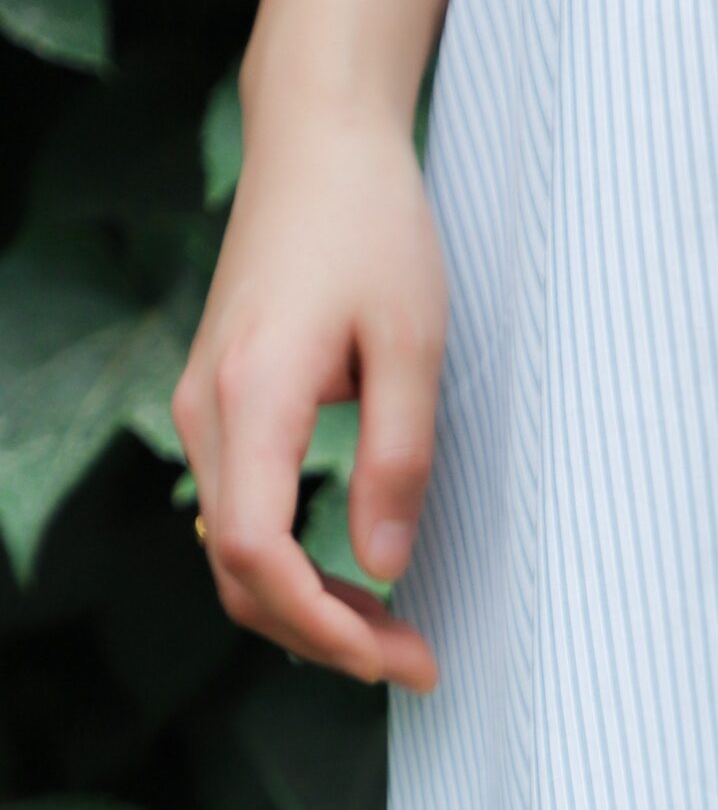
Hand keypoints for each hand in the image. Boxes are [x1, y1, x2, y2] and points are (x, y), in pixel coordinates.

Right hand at [172, 106, 444, 689]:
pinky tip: (356, 584)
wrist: (318, 145)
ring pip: (236, 552)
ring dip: (310, 609)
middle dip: (323, 637)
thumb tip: (384, 565)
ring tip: (398, 638)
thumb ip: (397, 457)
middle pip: (238, 573)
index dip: (320, 624)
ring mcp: (206, 410)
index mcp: (252, 397)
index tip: (394, 656)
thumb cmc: (374, 229)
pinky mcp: (225, 405)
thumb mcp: (413, 343)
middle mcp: (208, 412)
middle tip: (418, 664)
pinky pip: (242, 515)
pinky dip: (292, 568)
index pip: (256, 552)